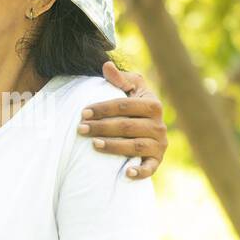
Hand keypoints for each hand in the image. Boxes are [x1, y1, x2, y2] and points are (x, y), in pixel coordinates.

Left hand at [76, 61, 168, 177]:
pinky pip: (150, 168)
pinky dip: (140, 172)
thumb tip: (106, 65)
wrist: (149, 125)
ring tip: (94, 145)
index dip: (103, 108)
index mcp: (153, 104)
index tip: (83, 112)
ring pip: (136, 146)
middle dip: (102, 127)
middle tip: (80, 129)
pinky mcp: (157, 160)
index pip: (125, 105)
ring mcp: (159, 144)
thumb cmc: (135, 103)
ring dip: (114, 146)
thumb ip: (119, 78)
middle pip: (127, 126)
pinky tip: (126, 173)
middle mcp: (159, 125)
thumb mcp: (131, 87)